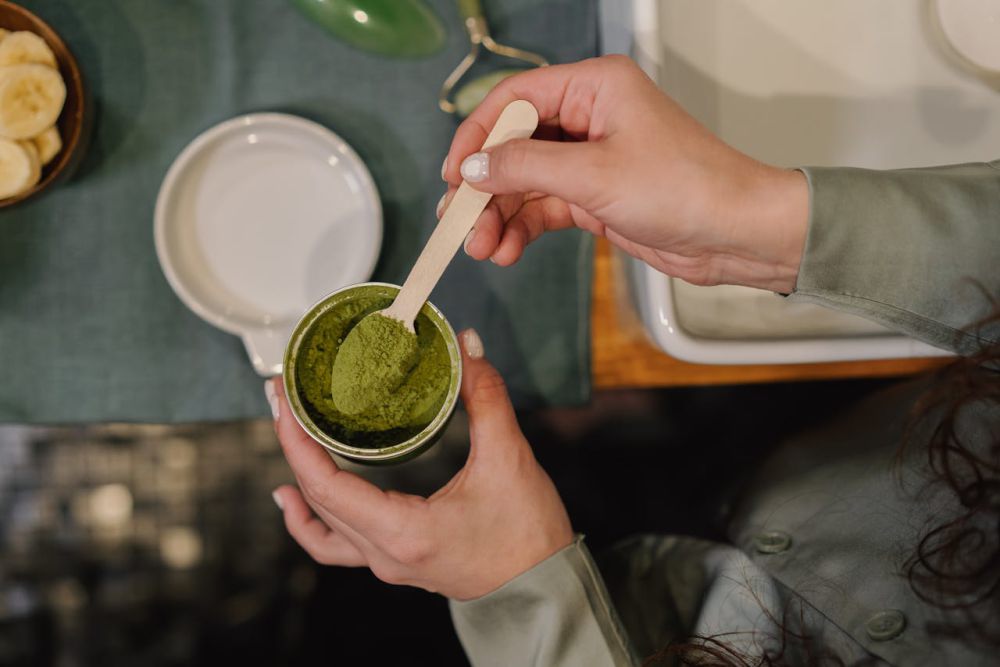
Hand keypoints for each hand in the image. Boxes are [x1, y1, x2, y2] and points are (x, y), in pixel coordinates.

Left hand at [269, 329, 573, 599]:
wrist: (543, 588)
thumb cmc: (528, 534)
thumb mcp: (509, 458)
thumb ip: (486, 397)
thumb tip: (466, 346)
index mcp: (404, 531)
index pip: (326, 485)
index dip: (296, 440)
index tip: (283, 399)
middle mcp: (385, 554)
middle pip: (317, 499)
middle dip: (293, 444)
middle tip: (283, 396)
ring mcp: (387, 562)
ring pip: (321, 525)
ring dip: (298, 479)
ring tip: (286, 437)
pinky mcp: (397, 560)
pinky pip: (336, 545)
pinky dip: (310, 520)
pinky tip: (294, 497)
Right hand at [440, 55, 808, 292]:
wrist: (735, 234)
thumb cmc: (687, 188)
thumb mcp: (595, 175)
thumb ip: (526, 167)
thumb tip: (472, 168)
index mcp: (595, 88)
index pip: (515, 100)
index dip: (478, 135)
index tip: (454, 174)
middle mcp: (590, 117)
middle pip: (514, 145)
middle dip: (485, 188)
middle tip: (460, 222)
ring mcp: (591, 159)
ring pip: (525, 182)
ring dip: (500, 216)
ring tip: (483, 248)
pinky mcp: (595, 196)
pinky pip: (544, 207)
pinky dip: (523, 229)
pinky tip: (508, 251)